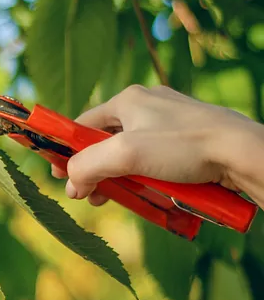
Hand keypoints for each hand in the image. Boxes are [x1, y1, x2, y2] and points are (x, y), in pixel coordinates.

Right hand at [53, 85, 263, 206]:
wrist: (240, 153)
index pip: (84, 124)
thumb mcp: (126, 154)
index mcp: (127, 100)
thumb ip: (89, 166)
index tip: (58, 174)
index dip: (68, 149)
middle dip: (93, 170)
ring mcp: (165, 123)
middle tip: (88, 195)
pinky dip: (139, 176)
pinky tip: (142, 192)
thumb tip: (71, 184)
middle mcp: (145, 106)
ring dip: (116, 177)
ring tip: (114, 199)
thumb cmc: (182, 146)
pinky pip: (149, 159)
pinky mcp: (182, 141)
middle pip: (104, 141)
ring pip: (127, 153)